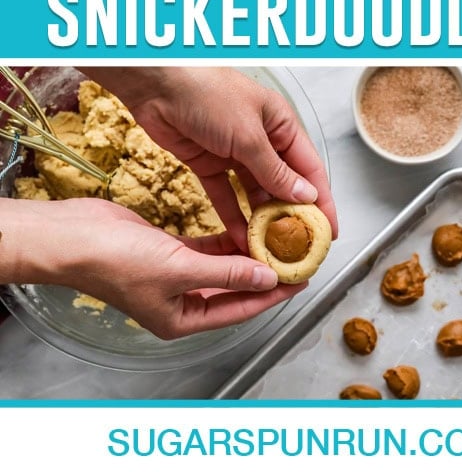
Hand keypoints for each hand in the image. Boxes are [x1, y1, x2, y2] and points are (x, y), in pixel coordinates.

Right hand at [0, 197, 304, 339]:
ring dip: (246, 254)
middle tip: (294, 255)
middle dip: (264, 273)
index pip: (240, 310)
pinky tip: (243, 227)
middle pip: (234, 290)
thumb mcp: (180, 267)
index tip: (299, 278)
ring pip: (221, 268)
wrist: (76, 236)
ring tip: (276, 239)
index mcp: (181, 320)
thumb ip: (227, 272)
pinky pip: (204, 250)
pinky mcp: (165, 252)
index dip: (271, 294)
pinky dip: (224, 241)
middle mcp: (179, 302)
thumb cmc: (117, 260)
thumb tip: (267, 277)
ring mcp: (172, 277)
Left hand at [98, 66, 337, 248]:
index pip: (309, 167)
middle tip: (298, 248)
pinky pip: (226, 195)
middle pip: (283, 183)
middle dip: (291, 215)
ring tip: (270, 250)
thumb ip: (275, 170)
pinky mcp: (208, 163)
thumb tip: (304, 196)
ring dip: (262, 220)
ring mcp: (234, 152)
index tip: (328, 230)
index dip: (321, 200)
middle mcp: (261, 138)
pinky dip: (233, 216)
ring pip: (255, 193)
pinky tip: (240, 238)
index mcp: (280, 123)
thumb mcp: (248, 136)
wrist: (157, 85)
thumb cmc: (208, 93)